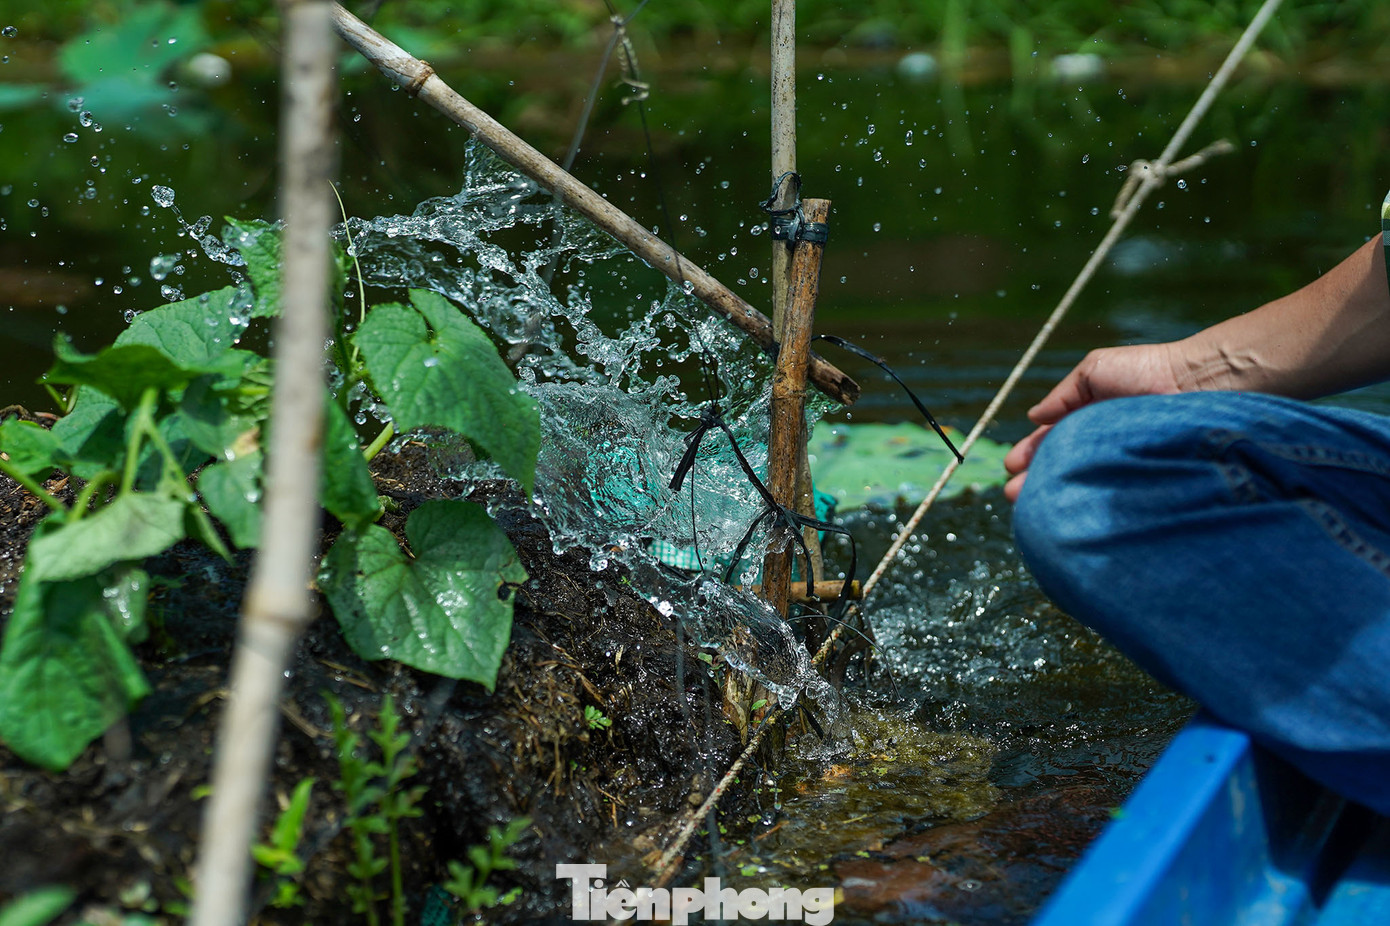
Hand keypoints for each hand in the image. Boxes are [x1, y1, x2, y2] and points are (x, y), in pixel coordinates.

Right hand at [1004, 342, 1183, 500]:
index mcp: (1085, 416)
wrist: (1196, 382)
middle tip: (1013, 495)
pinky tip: (1070, 509)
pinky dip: (1088, 499)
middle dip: (1034, 480)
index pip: (1050, 439)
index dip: (1029, 452)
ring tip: (1032, 507)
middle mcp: (1099, 441)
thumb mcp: (1093, 371)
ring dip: (1054, 493)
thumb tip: (1033, 417)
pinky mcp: (1138, 476)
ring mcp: (1118, 460)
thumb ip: (1062, 395)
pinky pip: (1107, 490)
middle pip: (1060, 465)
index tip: (1011, 466)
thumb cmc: (1147, 369)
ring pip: (1080, 481)